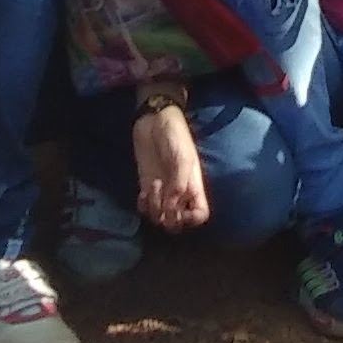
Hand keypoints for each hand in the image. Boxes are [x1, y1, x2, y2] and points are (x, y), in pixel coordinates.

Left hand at [129, 95, 207, 233]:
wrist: (153, 119)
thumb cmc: (174, 135)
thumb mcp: (182, 157)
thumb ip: (179, 184)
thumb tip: (172, 209)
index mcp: (194, 186)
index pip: (200, 215)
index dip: (191, 219)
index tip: (179, 209)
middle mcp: (179, 193)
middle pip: (179, 223)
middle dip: (169, 219)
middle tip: (162, 202)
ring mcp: (162, 191)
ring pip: (160, 218)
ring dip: (154, 210)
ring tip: (152, 188)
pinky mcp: (147, 187)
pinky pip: (146, 209)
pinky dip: (143, 207)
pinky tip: (142, 194)